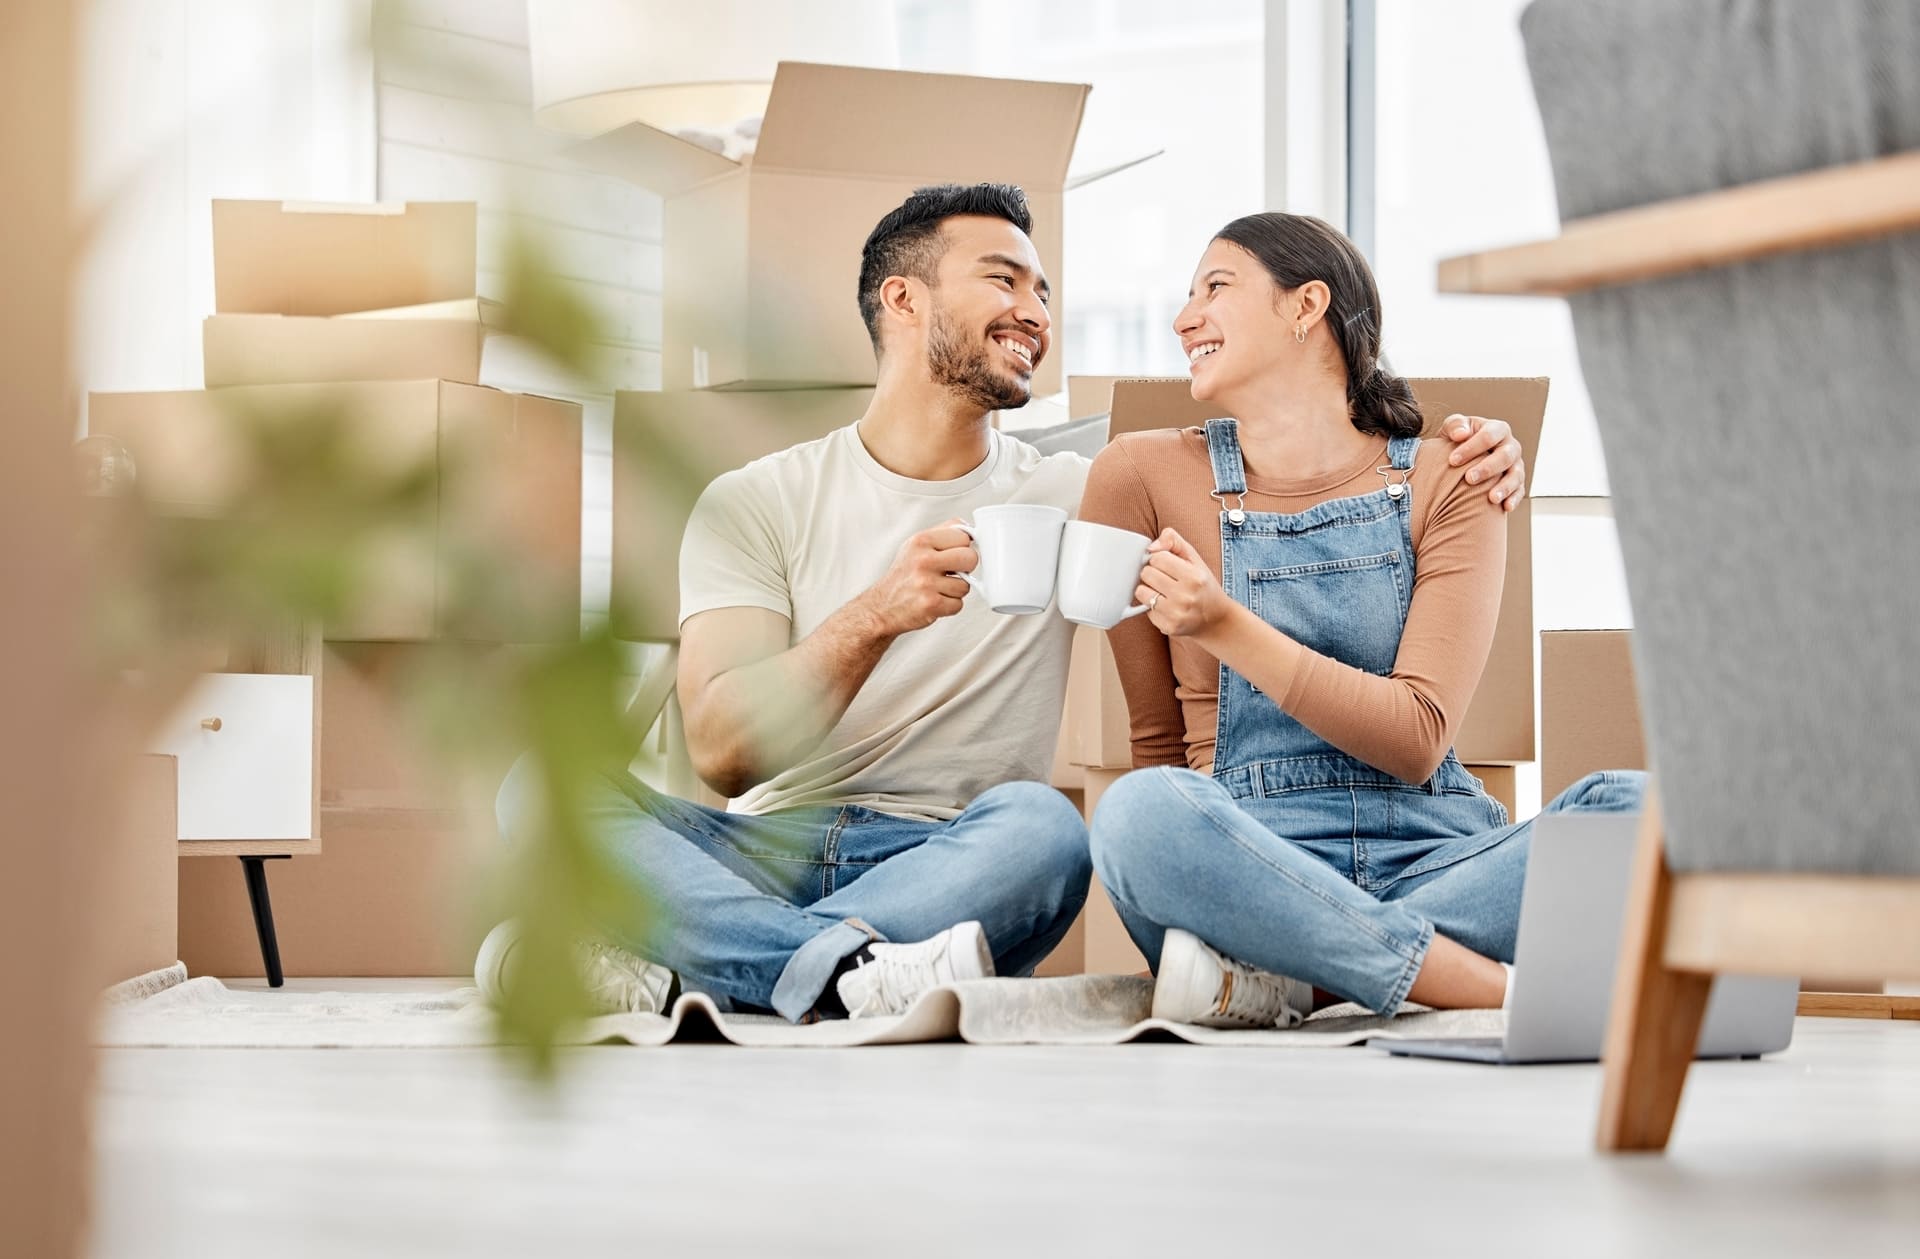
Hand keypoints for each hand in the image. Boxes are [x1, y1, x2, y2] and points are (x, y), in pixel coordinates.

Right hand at [858, 520, 975, 636]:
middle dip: (966, 568)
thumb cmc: (903, 576)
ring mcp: (926, 583)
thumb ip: (943, 533)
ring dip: (955, 590)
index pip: (963, 536)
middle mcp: (923, 560)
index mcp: (921, 540)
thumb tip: (970, 530)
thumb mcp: (915, 545)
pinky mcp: (930, 604)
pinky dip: (949, 606)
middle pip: (970, 558)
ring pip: (966, 585)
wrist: (881, 607)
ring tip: (937, 588)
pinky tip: (935, 601)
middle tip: (951, 572)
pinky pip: (958, 604)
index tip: (953, 555)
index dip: (963, 548)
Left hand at [1137, 529, 1234, 639]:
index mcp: (1194, 577)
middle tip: (1165, 578)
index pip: (1157, 558)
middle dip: (1152, 573)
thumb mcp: (1194, 558)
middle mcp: (1186, 596)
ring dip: (1148, 589)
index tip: (1168, 565)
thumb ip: (1173, 541)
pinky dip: (1152, 606)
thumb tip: (1151, 547)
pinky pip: (1145, 609)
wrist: (1215, 618)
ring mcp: (1176, 614)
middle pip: (1147, 574)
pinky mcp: (1168, 627)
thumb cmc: (1202, 584)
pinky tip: (1166, 605)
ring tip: (1163, 591)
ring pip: (1141, 592)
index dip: (1159, 559)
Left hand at [1443, 413, 1527, 511]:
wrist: (1462, 459)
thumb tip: (1460, 435)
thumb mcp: (1452, 429)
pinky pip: (1520, 491)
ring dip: (1505, 487)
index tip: (1452, 460)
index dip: (1471, 447)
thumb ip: (1455, 425)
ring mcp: (1516, 465)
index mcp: (1497, 429)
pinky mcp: (1518, 483)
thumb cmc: (1457, 440)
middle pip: (1505, 456)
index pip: (1488, 436)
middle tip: (1469, 479)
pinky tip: (1505, 508)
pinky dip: (1514, 499)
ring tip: (1491, 498)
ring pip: (1516, 475)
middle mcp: (1510, 446)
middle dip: (1488, 468)